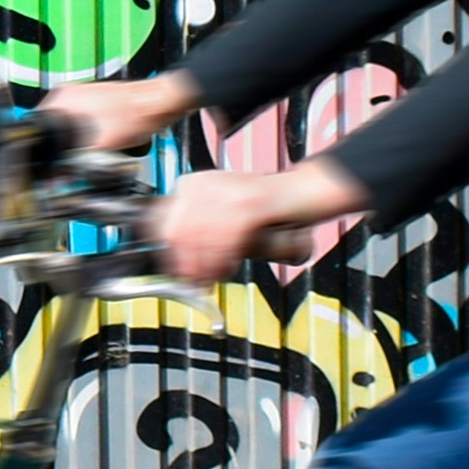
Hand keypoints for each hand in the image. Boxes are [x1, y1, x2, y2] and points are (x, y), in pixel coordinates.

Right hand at [39, 70, 199, 154]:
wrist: (158, 105)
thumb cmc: (135, 115)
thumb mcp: (100, 146)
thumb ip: (75, 164)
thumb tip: (59, 180)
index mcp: (61, 100)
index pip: (36, 127)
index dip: (41, 150)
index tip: (46, 163)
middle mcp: (67, 95)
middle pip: (50, 130)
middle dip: (58, 148)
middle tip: (71, 159)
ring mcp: (81, 98)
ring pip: (65, 129)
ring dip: (73, 142)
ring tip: (88, 149)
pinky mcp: (94, 103)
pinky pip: (79, 124)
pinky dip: (85, 136)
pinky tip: (98, 142)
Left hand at [147, 158, 367, 280]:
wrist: (306, 192)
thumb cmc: (268, 211)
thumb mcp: (227, 224)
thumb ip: (203, 243)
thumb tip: (184, 273)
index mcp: (191, 186)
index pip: (162, 225)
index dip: (169, 257)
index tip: (178, 278)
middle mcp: (202, 183)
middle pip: (176, 233)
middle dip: (185, 266)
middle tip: (198, 285)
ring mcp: (224, 189)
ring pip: (198, 237)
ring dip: (205, 267)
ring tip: (215, 279)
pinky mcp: (248, 200)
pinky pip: (226, 237)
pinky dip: (224, 260)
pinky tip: (228, 268)